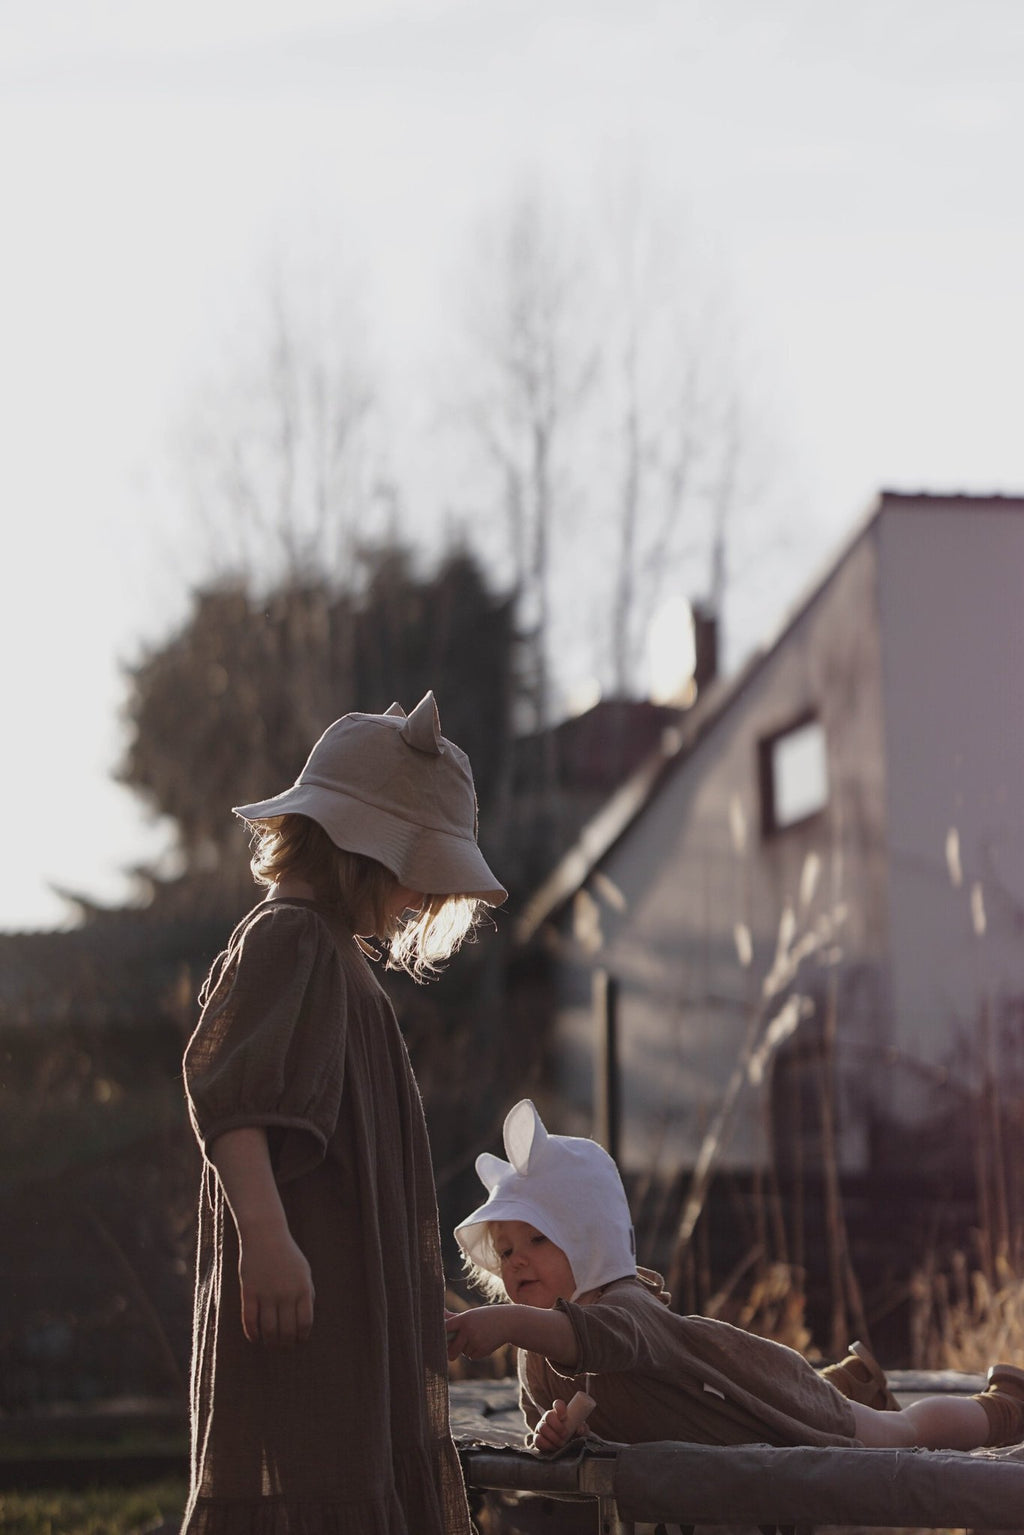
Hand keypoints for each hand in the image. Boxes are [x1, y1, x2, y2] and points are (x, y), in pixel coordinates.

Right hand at [238, 1224, 314, 1345]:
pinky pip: (250, 1320)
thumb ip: (307, 1294)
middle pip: (286, 1331)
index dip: (301, 1336)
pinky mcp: (249, 1292)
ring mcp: (267, 1293)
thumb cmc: (287, 1254)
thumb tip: (305, 1322)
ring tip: (270, 1345)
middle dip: (285, 1344)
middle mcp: (286, 1293)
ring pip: (268, 1330)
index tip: (298, 1341)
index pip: (304, 1323)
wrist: (265, 1234)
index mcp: (303, 1288)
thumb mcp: (304, 1271)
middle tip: (283, 1347)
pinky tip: (255, 1338)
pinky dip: (252, 1334)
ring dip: (270, 1342)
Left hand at [445, 1305, 511, 1360]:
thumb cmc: (485, 1317)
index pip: (446, 1328)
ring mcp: (476, 1340)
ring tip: (478, 1339)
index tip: (437, 1339)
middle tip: (450, 1356)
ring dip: (467, 1350)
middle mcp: (468, 1330)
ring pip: (464, 1352)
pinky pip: (472, 1356)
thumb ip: (454, 1318)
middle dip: (451, 1353)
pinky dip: (475, 1353)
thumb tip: (439, 1313)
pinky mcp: (483, 1349)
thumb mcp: (471, 1315)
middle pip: (452, 1348)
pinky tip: (484, 1344)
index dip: (440, 1335)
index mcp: (464, 1318)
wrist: (507, 1322)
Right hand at [534, 1390, 594, 1452]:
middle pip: (548, 1416)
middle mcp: (548, 1418)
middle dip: (557, 1426)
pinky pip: (537, 1439)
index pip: (558, 1404)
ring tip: (562, 1444)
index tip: (564, 1416)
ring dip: (553, 1437)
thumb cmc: (572, 1435)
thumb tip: (580, 1429)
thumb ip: (582, 1428)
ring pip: (543, 1428)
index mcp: (559, 1412)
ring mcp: (541, 1427)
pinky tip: (553, 1448)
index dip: (560, 1408)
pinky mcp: (537, 1438)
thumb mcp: (578, 1431)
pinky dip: (546, 1444)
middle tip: (565, 1435)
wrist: (563, 1447)